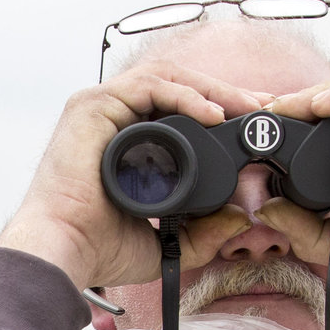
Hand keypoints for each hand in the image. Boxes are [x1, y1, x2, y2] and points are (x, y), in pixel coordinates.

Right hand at [0, 62, 274, 292]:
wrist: (64, 250)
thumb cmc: (96, 247)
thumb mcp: (162, 241)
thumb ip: (200, 234)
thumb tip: (238, 220)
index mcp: (123, 142)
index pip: (176, 110)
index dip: (218, 110)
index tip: (254, 125)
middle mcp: (111, 119)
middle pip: (176, 87)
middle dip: (225, 93)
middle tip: (264, 107)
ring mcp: (100, 108)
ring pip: (166, 78)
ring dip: (212, 88)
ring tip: (246, 106)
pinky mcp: (92, 106)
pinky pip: (149, 85)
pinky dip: (185, 94)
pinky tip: (213, 114)